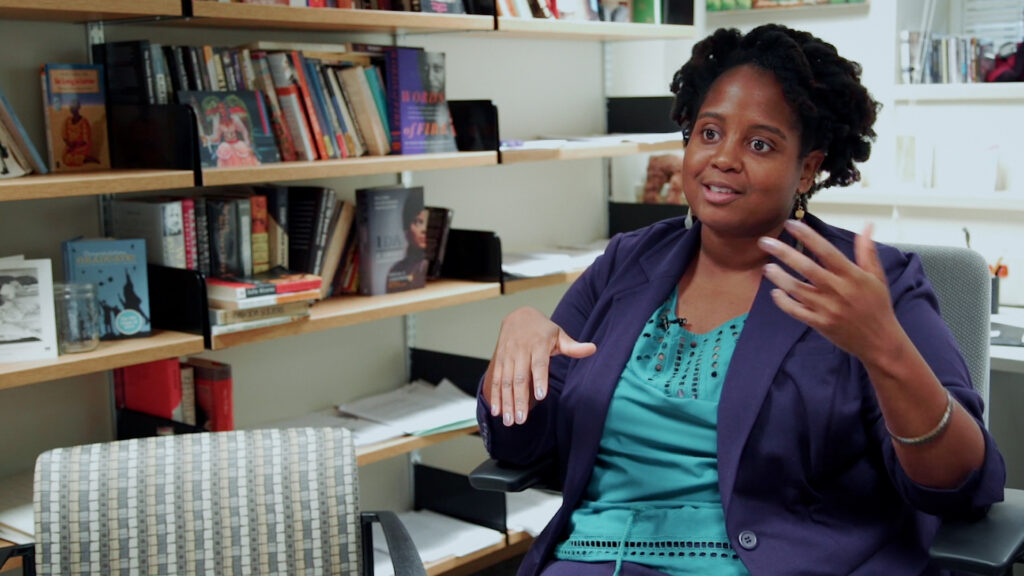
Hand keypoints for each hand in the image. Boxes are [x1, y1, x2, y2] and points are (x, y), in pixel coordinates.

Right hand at [486, 306, 595, 426]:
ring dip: (506, 402)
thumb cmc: (542, 329)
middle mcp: (520, 351)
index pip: (539, 364)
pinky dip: (495, 396)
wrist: (517, 316)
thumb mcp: (559, 334)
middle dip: (519, 399)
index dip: (539, 379)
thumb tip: (593, 349)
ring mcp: (507, 356)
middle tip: (522, 419)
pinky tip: (496, 411)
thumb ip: (573, 346)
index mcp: (538, 344)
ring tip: (509, 421)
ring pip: (506, 381)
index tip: (541, 396)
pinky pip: (496, 380)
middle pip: (520, 377)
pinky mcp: (499, 361)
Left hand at [758, 220, 901, 360]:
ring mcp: (827, 308)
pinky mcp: (819, 323)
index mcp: (851, 275)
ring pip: (796, 289)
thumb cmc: (877, 306)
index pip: (826, 250)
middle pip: (806, 267)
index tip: (790, 224)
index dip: (807, 236)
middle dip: (783, 252)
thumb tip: (868, 225)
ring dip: (778, 277)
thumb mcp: (877, 277)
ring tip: (766, 267)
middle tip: (764, 242)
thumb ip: (867, 251)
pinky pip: (795, 311)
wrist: (880, 341)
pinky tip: (775, 293)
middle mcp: (837, 290)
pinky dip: (783, 301)